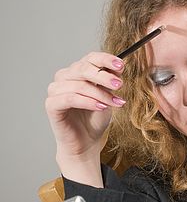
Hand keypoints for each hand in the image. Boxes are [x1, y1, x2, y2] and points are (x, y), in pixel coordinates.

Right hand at [45, 52, 126, 183]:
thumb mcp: (107, 98)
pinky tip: (101, 107)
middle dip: (104, 76)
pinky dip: (87, 101)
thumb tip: (118, 68)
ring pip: (79, 85)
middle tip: (120, 85)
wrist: (86, 143)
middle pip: (83, 69)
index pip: (90, 58)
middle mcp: (64, 77)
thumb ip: (110, 83)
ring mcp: (56, 90)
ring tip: (115, 103)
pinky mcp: (52, 105)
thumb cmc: (94, 120)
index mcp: (77, 72)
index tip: (121, 65)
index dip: (105, 60)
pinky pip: (69, 98)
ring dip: (100, 93)